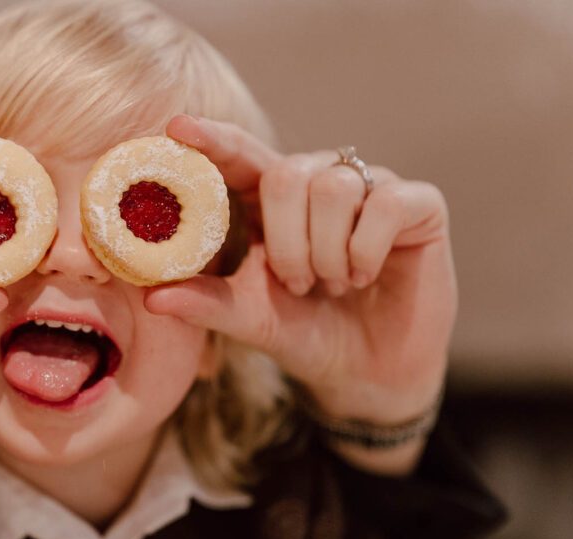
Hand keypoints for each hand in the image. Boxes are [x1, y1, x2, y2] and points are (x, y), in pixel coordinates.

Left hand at [146, 115, 455, 472]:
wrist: (370, 375)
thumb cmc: (307, 336)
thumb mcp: (254, 321)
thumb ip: (208, 304)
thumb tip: (153, 297)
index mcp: (273, 203)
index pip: (242, 156)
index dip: (214, 139)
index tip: (178, 129)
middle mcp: (320, 183)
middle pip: (286, 173)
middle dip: (287, 242)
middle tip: (299, 284)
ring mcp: (371, 189)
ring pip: (333, 187)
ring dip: (327, 253)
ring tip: (336, 285)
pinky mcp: (418, 205)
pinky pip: (384, 203)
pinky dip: (365, 250)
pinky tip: (366, 276)